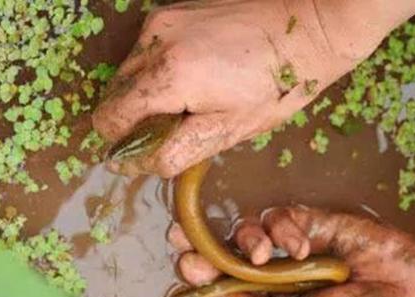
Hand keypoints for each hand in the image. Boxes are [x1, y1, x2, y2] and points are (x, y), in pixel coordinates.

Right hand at [93, 0, 377, 177]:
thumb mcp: (228, 131)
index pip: (109, 119)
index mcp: (168, 76)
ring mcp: (160, 21)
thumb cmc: (275, 87)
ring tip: (193, 97)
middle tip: (181, 124)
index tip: (154, 146)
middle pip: (114, 95)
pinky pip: (145, 51)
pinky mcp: (169, 12)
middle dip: (137, 118)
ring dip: (148, 93)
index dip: (125, 142)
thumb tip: (134, 164)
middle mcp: (154, 41)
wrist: (305, 30)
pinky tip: (195, 75)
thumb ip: (175, 151)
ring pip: (127, 72)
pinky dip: (158, 71)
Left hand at [170, 206, 414, 296]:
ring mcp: (294, 245)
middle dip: (201, 245)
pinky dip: (285, 228)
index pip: (225, 288)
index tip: (183, 268)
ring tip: (262, 256)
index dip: (201, 277)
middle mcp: (277, 273)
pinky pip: (282, 216)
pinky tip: (303, 247)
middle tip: (179, 239)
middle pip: (226, 253)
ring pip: (248, 230)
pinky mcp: (314, 221)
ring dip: (246, 239)